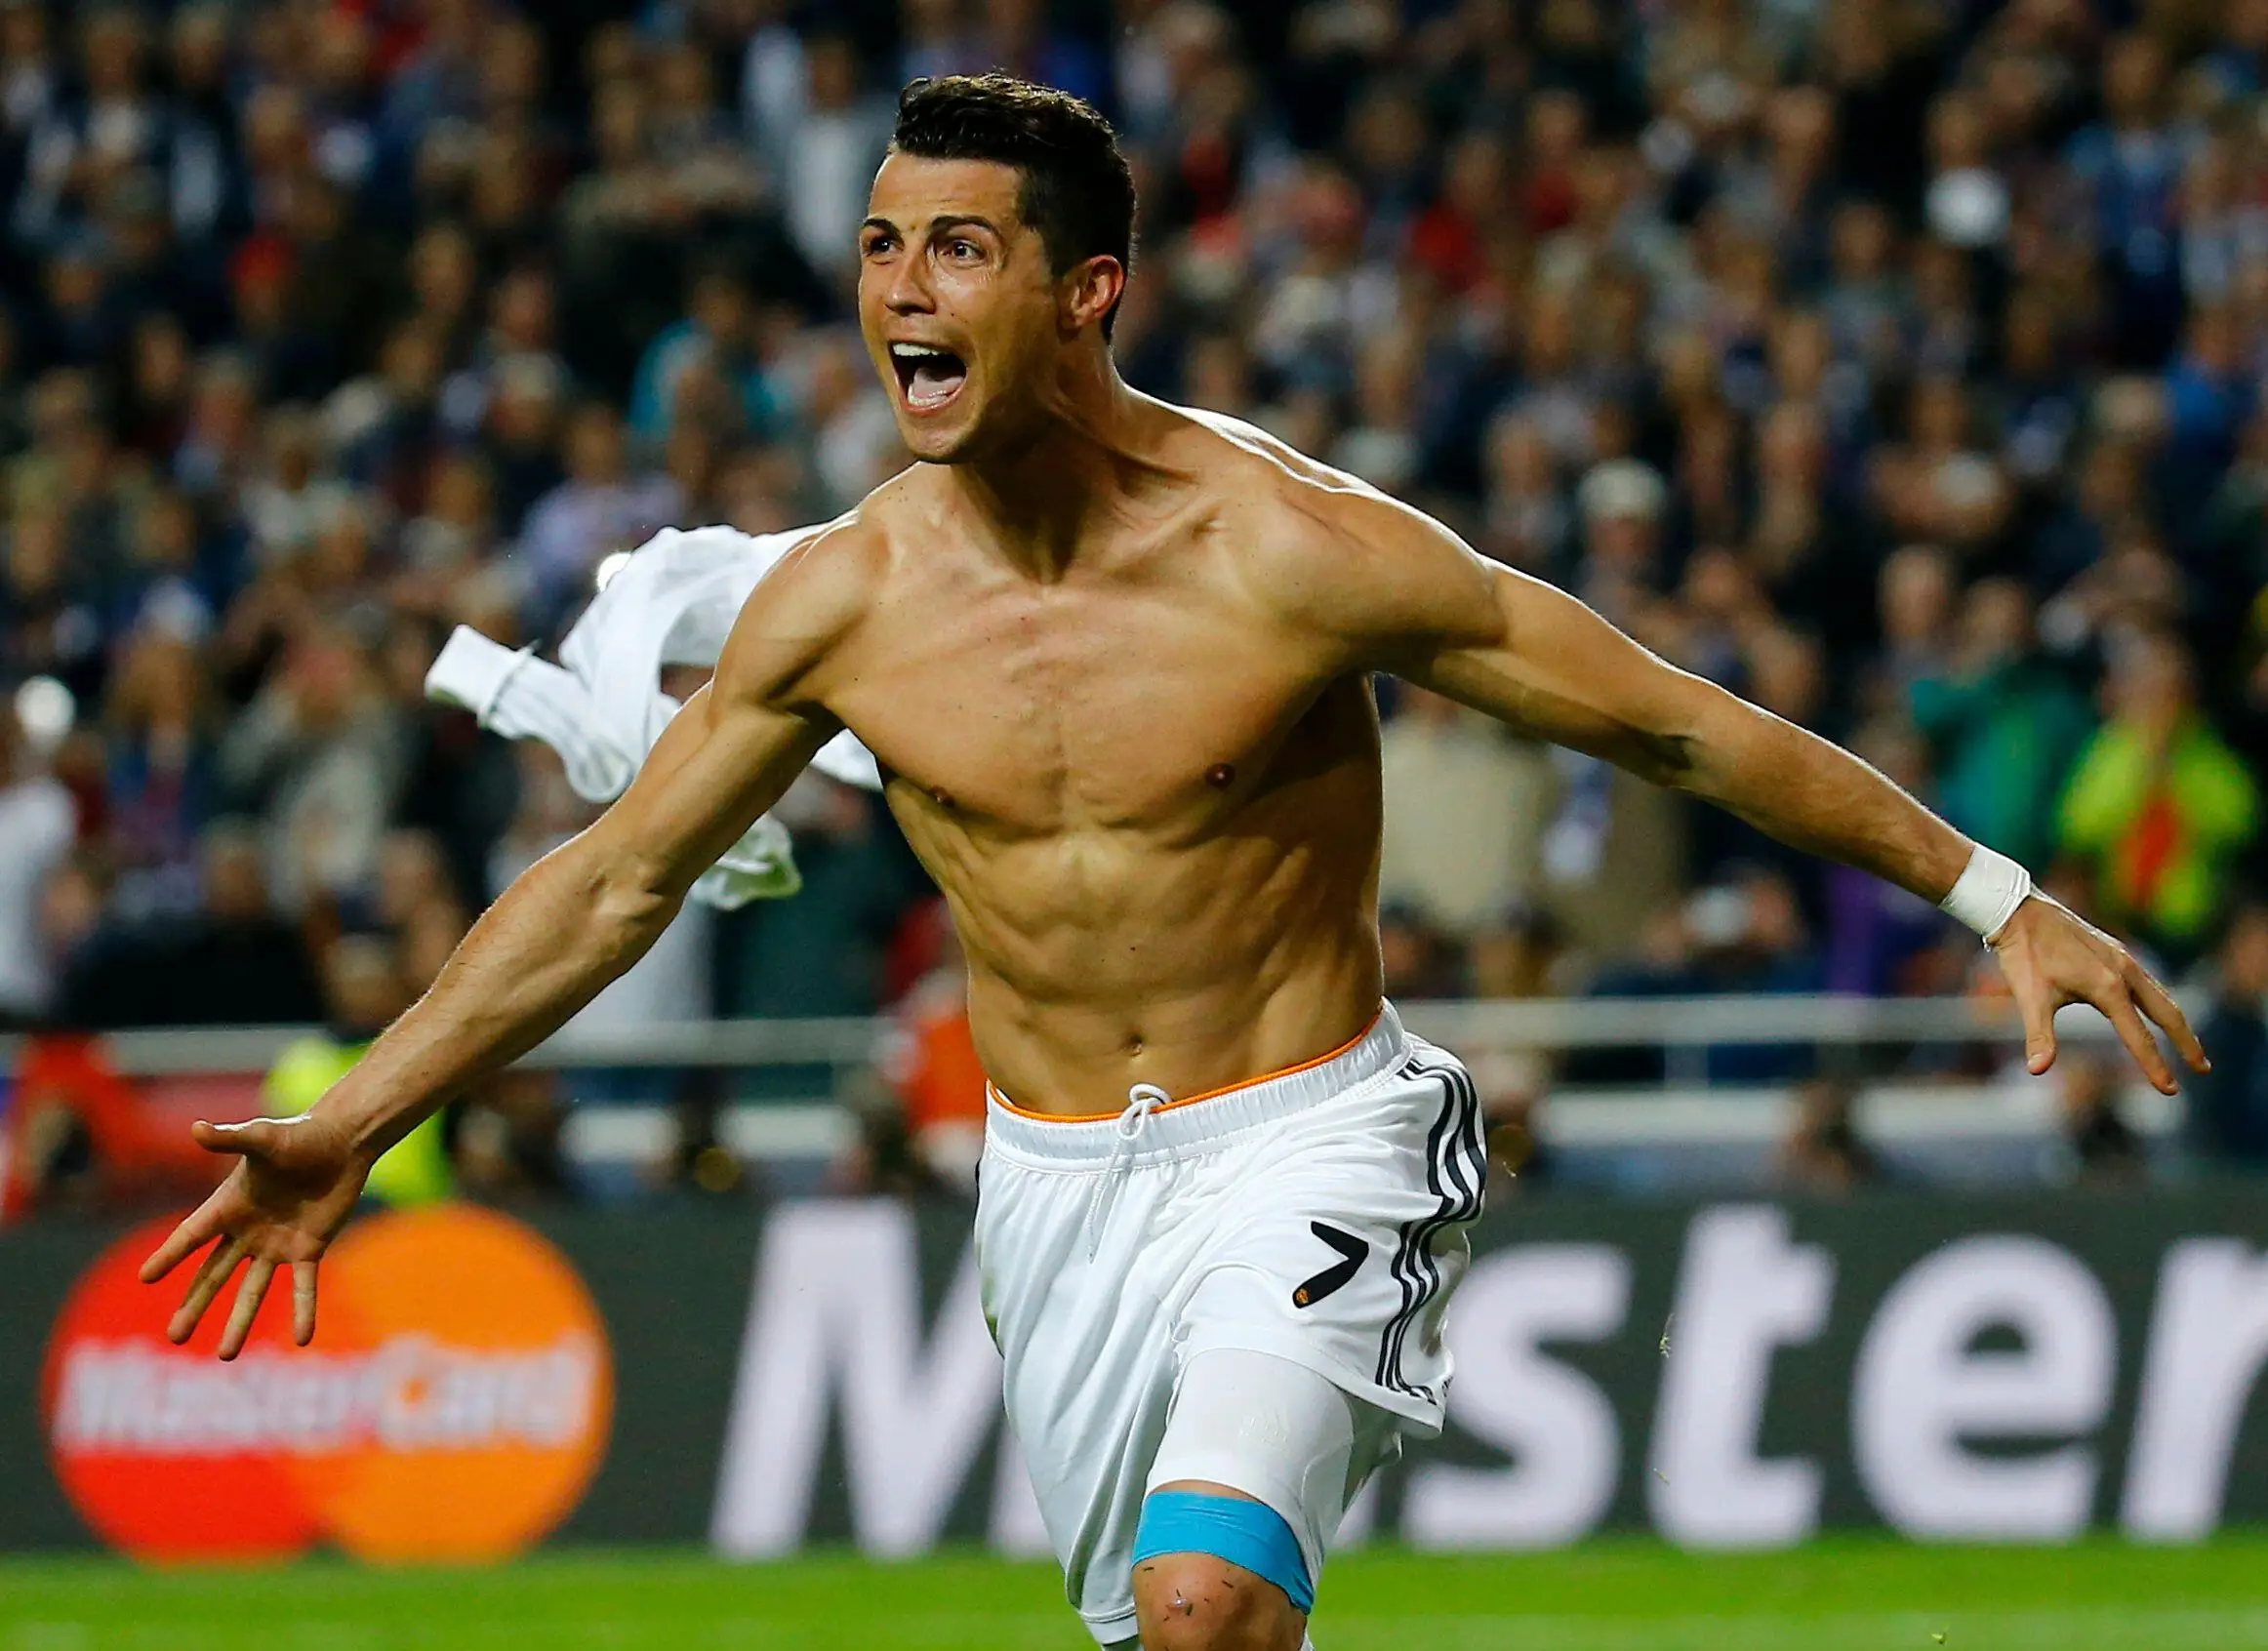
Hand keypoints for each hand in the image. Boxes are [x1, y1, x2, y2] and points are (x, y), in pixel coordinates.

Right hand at [137, 1113, 372, 1359]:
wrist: (342, 1142)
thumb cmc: (300, 1135)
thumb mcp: (264, 1137)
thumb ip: (232, 1138)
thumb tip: (196, 1128)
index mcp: (229, 1205)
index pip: (192, 1235)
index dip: (170, 1255)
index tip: (146, 1277)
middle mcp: (247, 1230)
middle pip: (214, 1276)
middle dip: (195, 1306)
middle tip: (174, 1338)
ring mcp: (276, 1244)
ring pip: (253, 1291)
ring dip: (240, 1322)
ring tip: (225, 1357)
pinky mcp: (309, 1249)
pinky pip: (304, 1287)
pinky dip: (305, 1311)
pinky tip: (304, 1339)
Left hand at [1990, 896, 2209, 1094]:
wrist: (2019, 911)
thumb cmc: (2023, 955)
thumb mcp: (2029, 998)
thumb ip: (2040, 1035)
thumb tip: (2037, 1070)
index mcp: (2108, 987)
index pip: (2139, 1036)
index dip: (2155, 1066)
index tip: (2171, 1090)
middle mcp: (2125, 971)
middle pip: (2168, 1014)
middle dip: (2186, 1043)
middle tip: (2203, 1069)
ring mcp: (2123, 959)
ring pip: (2161, 996)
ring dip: (2177, 1022)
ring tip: (2189, 1045)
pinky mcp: (2116, 951)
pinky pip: (2148, 982)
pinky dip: (2161, 1002)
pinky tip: (2157, 1010)